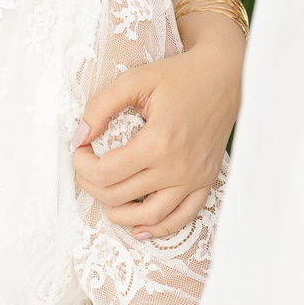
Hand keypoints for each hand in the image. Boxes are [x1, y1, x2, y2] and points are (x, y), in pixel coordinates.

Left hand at [74, 17, 241, 236]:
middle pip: (120, 196)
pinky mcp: (205, 181)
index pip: (106, 173)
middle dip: (91, 185)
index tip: (81, 150)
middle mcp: (177, 167)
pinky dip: (159, 228)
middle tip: (86, 168)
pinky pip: (181, 217)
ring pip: (149, 216)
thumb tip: (80, 136)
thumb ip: (101, 106)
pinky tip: (140, 228)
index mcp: (158, 142)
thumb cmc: (179, 76)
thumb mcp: (135, 80)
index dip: (82, 165)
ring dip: (118, 213)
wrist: (223, 77)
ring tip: (104, 196)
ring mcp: (194, 178)